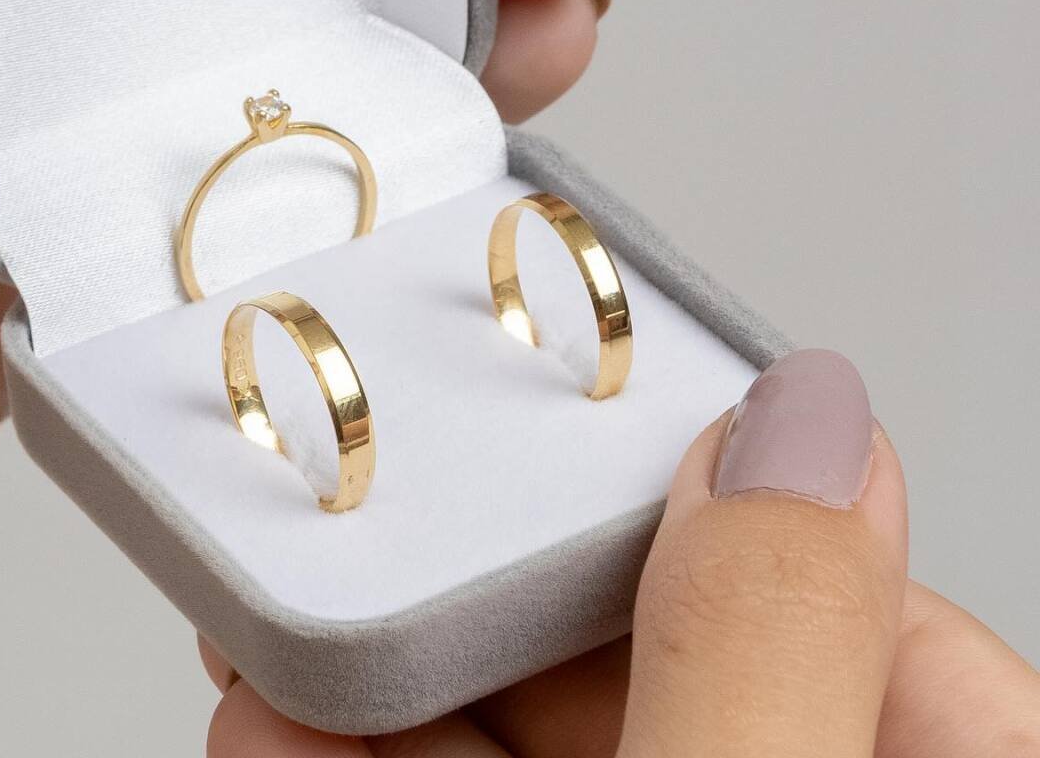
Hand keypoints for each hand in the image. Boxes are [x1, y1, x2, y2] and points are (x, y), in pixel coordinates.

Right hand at [200, 350, 1038, 755]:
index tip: (573, 446)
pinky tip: (273, 733)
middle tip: (388, 535)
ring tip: (287, 634)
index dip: (710, 523)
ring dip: (392, 696)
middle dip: (495, 611)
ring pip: (538, 750)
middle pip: (665, 676)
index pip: (872, 620)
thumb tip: (810, 421)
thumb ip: (772, 650)